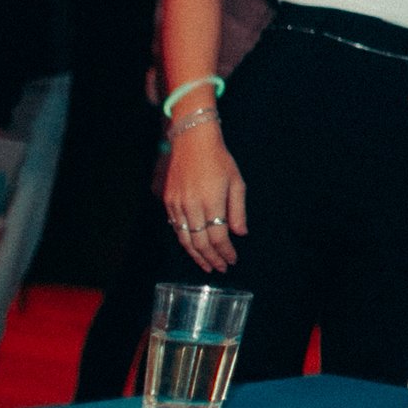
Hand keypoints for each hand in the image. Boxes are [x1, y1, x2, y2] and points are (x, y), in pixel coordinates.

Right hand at [165, 127, 247, 271]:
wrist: (191, 139)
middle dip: (211, 259)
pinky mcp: (168, 201)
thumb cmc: (219, 159)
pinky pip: (176, 228)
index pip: (218, 237)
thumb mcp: (236, 182)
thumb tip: (240, 234)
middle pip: (200, 243)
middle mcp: (192, 206)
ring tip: (207, 265)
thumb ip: (238, 210)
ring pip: (185, 239)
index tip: (232, 260)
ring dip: (196, 255)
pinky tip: (193, 247)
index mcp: (212, 201)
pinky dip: (185, 241)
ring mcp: (177, 204)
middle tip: (220, 268)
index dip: (225, 252)